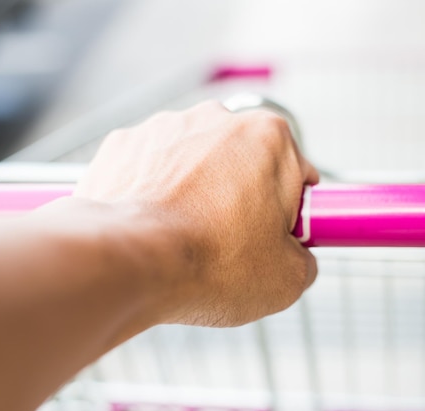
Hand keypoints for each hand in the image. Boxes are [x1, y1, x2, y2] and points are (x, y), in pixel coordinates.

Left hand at [74, 101, 318, 326]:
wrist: (127, 262)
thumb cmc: (211, 264)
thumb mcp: (287, 279)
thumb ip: (303, 260)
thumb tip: (293, 261)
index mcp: (268, 137)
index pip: (294, 172)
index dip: (289, 209)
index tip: (274, 236)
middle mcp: (215, 118)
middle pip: (241, 162)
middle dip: (240, 197)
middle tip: (228, 243)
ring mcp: (163, 127)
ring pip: (192, 162)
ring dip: (193, 191)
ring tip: (182, 240)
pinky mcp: (122, 145)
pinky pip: (149, 168)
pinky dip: (152, 192)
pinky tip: (149, 228)